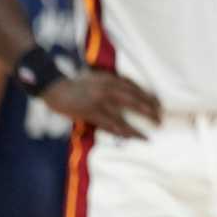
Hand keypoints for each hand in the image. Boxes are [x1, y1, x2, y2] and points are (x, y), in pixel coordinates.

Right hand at [41, 70, 161, 138]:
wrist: (56, 88)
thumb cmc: (78, 82)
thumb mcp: (100, 77)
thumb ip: (115, 82)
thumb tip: (133, 90)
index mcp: (112, 80)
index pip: (136, 90)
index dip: (149, 98)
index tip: (159, 105)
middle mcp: (108, 90)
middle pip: (134, 102)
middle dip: (149, 112)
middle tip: (159, 120)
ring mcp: (99, 104)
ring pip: (122, 119)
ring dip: (135, 129)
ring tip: (146, 137)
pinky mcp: (90, 114)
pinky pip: (108, 126)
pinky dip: (119, 133)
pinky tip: (127, 138)